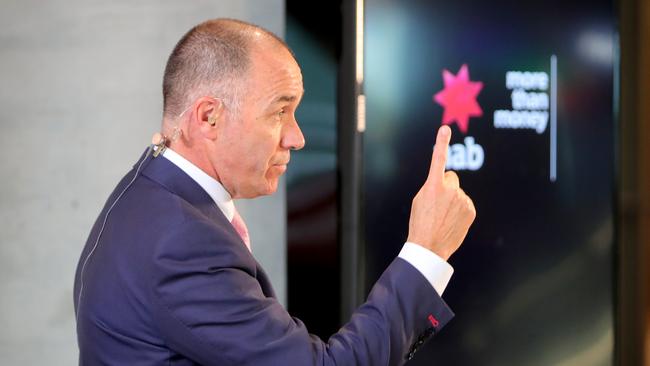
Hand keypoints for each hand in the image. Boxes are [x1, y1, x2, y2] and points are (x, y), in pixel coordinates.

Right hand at [406, 125, 475, 260]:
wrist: (430, 246)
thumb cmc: (420, 222)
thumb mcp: (420, 200)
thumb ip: (433, 187)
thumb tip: (446, 184)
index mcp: (433, 186)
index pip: (438, 159)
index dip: (441, 143)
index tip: (445, 129)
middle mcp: (450, 190)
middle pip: (451, 179)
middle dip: (446, 186)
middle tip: (437, 203)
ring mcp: (463, 200)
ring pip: (458, 193)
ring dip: (452, 200)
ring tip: (443, 216)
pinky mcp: (470, 209)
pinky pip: (465, 203)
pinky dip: (460, 209)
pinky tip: (451, 221)